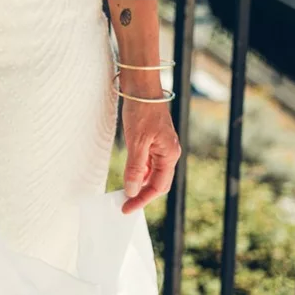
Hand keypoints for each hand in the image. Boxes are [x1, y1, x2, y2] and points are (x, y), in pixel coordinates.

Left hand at [120, 99, 180, 213]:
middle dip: (142, 193)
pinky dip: (138, 170)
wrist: (141, 86)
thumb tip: (132, 190)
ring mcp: (162, 146)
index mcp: (170, 155)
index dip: (142, 199)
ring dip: (139, 182)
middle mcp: (169, 152)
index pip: (158, 187)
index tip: (126, 208)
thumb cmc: (141, 111)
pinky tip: (129, 173)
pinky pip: (147, 161)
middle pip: (157, 182)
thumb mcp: (136, 141)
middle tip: (124, 203)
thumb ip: (135, 168)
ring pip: (151, 172)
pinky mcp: (153, 140)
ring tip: (124, 191)